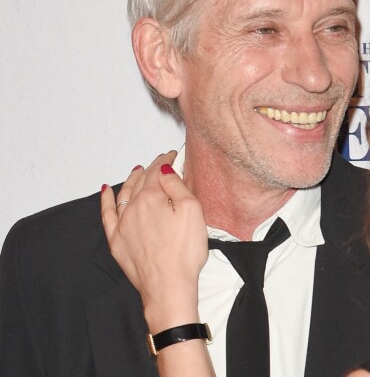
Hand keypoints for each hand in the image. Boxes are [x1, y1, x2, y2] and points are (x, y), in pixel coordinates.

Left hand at [101, 151, 207, 332]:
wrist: (169, 287)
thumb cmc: (184, 251)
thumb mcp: (192, 210)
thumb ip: (176, 185)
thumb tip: (164, 169)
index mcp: (151, 198)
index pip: (157, 171)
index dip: (165, 160)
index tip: (172, 155)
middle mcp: (133, 208)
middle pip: (141, 181)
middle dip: (151, 168)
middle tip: (160, 161)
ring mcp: (122, 225)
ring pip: (124, 194)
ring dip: (131, 179)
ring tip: (137, 170)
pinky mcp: (117, 242)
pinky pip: (107, 215)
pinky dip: (106, 201)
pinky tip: (105, 191)